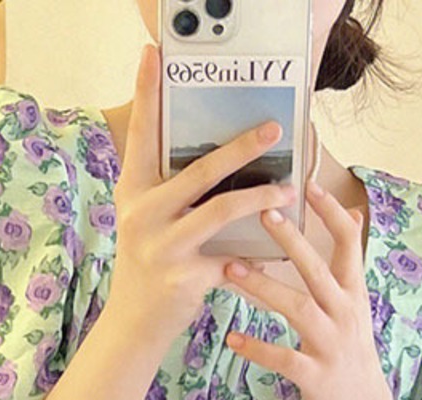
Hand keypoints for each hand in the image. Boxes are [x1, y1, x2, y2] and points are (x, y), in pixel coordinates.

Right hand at [101, 43, 300, 349]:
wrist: (134, 324)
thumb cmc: (150, 264)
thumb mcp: (148, 222)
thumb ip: (172, 190)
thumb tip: (221, 159)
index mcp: (133, 192)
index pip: (142, 134)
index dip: (147, 93)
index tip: (154, 54)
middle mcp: (142, 214)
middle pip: (199, 171)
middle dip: (241, 148)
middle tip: (272, 128)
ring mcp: (162, 246)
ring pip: (221, 211)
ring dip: (261, 200)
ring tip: (287, 191)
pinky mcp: (183, 277)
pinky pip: (231, 257)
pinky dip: (256, 254)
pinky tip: (278, 249)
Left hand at [220, 178, 396, 399]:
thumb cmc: (351, 350)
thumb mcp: (356, 304)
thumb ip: (349, 262)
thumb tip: (354, 212)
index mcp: (353, 293)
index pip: (348, 244)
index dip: (331, 214)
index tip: (309, 185)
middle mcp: (345, 314)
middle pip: (318, 271)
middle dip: (293, 242)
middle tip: (264, 212)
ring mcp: (331, 345)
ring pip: (298, 309)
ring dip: (264, 287)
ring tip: (231, 268)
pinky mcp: (316, 375)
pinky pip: (284, 358)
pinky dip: (258, 348)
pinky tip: (232, 337)